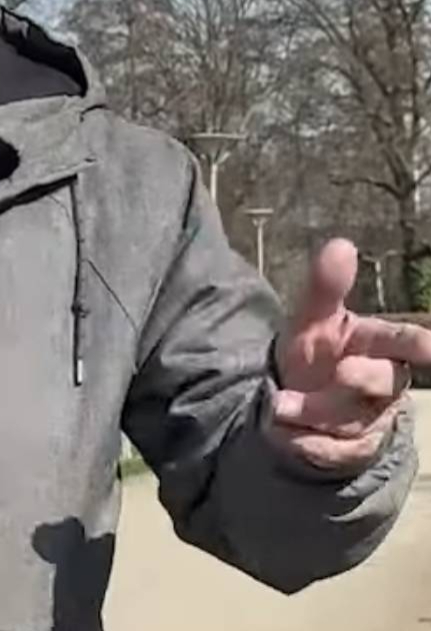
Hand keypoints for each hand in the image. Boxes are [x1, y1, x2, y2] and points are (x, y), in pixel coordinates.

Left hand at [268, 238, 430, 472]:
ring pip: (356, 419)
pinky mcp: (355, 450)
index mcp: (378, 345)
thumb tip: (341, 244)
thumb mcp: (310, 320)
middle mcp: (383, 382)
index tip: (428, 348)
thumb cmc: (313, 354)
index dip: (420, 345)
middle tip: (339, 372)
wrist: (290, 403)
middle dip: (362, 377)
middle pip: (383, 380)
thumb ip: (325, 287)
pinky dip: (309, 445)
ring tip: (281, 406)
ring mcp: (372, 418)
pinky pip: (338, 452)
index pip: (406, 341)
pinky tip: (287, 434)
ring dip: (316, 413)